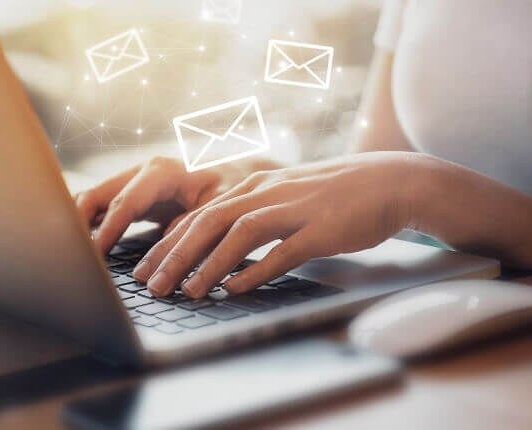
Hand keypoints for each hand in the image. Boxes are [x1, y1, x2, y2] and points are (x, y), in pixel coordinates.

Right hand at [74, 156, 280, 253]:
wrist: (239, 174)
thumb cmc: (233, 187)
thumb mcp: (221, 205)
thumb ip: (194, 223)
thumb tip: (167, 251)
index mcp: (162, 171)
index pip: (125, 202)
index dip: (109, 229)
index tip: (95, 254)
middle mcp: (142, 172)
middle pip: (97, 195)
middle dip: (79, 223)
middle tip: (70, 255)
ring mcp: (134, 183)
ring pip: (93, 200)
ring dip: (79, 225)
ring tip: (69, 254)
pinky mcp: (133, 196)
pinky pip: (102, 209)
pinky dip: (89, 226)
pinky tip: (82, 249)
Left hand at [135, 152, 420, 297]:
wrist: (386, 183)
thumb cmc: (332, 195)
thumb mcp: (284, 197)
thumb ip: (252, 216)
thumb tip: (220, 252)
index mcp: (254, 185)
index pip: (199, 213)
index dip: (168, 242)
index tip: (144, 269)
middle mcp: (267, 192)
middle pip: (209, 221)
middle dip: (175, 255)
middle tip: (151, 285)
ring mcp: (293, 209)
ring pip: (239, 234)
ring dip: (208, 264)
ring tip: (187, 292)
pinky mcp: (320, 229)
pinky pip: (281, 251)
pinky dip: (254, 271)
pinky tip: (234, 289)